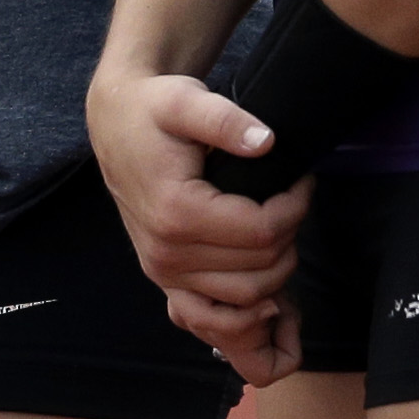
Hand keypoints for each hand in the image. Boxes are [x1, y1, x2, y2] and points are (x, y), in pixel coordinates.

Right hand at [87, 68, 307, 380]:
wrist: (115, 125)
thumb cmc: (152, 110)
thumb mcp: (187, 99)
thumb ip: (226, 121)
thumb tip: (266, 142)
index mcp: (176, 212)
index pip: (261, 231)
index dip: (295, 208)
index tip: (303, 181)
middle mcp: (167, 253)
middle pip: (259, 270)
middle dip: (290, 237)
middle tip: (294, 203)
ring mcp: (163, 273)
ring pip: (244, 299)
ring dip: (277, 274)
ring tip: (282, 232)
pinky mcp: (164, 280)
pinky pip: (210, 319)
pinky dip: (243, 316)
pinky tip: (265, 293)